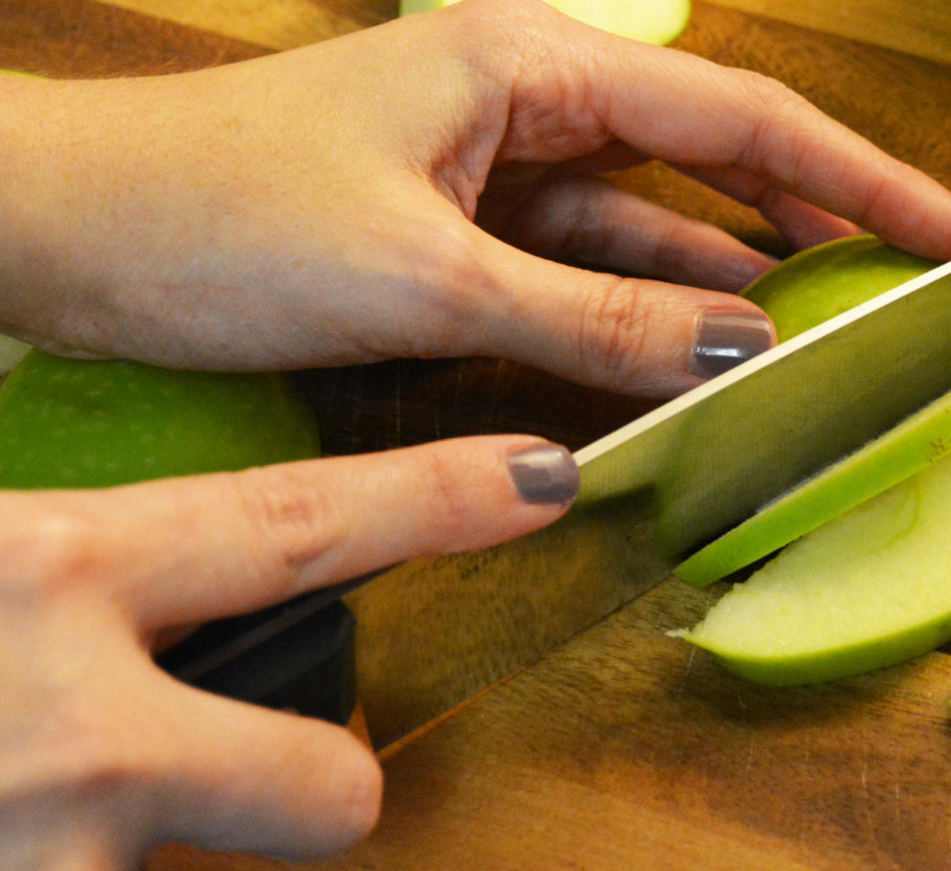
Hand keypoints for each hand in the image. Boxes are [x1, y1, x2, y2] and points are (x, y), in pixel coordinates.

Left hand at [0, 0, 950, 396]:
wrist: (62, 227)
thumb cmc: (215, 216)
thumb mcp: (423, 279)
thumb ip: (592, 321)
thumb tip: (743, 349)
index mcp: (535, 62)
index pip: (746, 117)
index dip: (868, 179)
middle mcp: (534, 96)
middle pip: (719, 160)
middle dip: (824, 223)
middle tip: (930, 288)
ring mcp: (501, 162)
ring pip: (655, 226)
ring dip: (734, 282)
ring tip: (842, 335)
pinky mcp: (466, 222)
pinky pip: (588, 268)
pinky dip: (645, 313)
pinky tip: (708, 352)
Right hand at [0, 434, 577, 867]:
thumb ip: (82, 582)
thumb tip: (140, 584)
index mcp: (57, 568)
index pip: (297, 524)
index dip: (435, 501)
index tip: (542, 478)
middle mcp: (78, 721)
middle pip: (327, 782)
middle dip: (323, 790)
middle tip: (217, 769)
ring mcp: (58, 849)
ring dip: (155, 850)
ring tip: (54, 817)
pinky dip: (93, 870)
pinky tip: (41, 842)